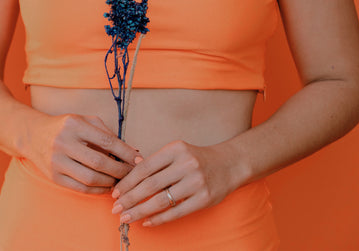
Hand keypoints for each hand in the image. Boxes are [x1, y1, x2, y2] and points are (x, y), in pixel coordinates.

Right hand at [22, 113, 142, 193]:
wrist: (33, 135)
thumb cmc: (67, 127)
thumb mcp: (87, 121)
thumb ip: (107, 133)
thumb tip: (131, 151)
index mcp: (75, 125)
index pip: (107, 141)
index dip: (126, 153)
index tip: (139, 159)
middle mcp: (63, 143)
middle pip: (99, 162)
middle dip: (120, 170)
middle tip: (132, 173)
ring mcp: (56, 161)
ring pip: (90, 178)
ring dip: (111, 182)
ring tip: (121, 180)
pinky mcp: (53, 177)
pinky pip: (81, 188)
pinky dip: (98, 190)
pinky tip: (108, 186)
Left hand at [111, 140, 247, 225]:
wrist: (230, 164)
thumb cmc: (198, 158)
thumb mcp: (178, 152)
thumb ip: (157, 162)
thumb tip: (130, 174)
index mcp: (176, 149)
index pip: (145, 167)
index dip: (127, 182)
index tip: (115, 192)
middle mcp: (186, 164)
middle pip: (150, 185)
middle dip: (129, 198)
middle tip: (115, 208)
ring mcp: (197, 181)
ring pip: (161, 200)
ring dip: (140, 211)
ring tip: (127, 217)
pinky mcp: (204, 198)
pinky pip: (176, 212)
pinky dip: (159, 219)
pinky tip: (147, 222)